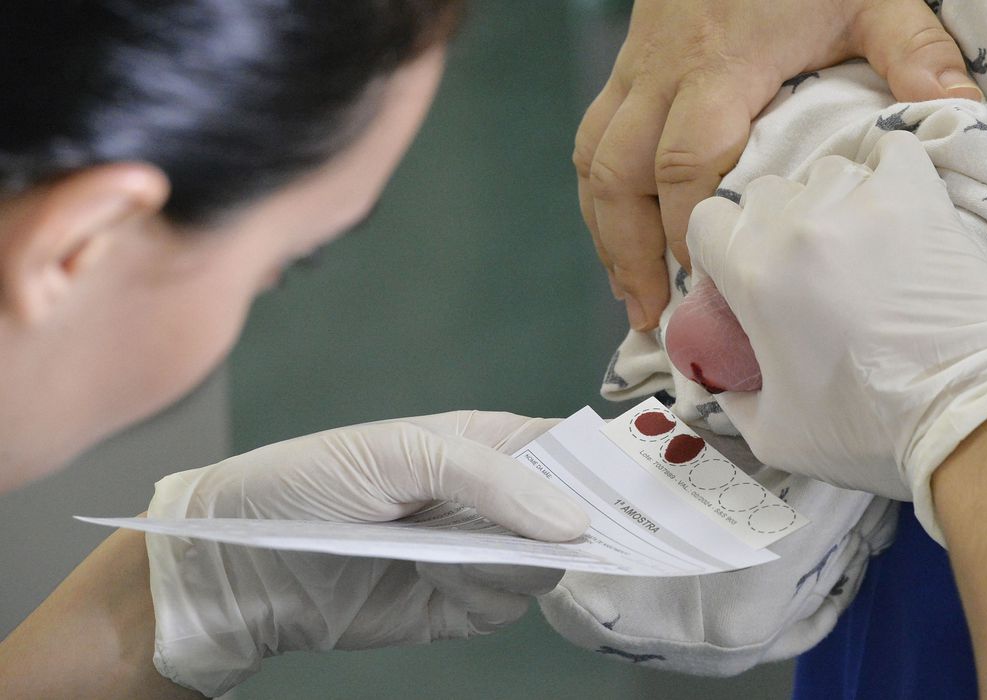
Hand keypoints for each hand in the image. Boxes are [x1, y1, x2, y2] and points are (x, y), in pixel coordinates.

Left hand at [145, 412, 588, 696]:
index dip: (605, 464)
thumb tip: (574, 520)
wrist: (244, 568)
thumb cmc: (311, 482)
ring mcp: (477, 553)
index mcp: (484, 443)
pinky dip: (484, 595)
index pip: (566, 448)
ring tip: (461, 551)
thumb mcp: (401, 453)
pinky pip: (505, 604)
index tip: (650, 483)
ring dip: (520, 561)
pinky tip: (438, 578)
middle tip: (602, 532)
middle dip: (585, 522)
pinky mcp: (459, 604)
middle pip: (570, 511)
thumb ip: (489, 478)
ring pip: (545, 563)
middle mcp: (490, 499)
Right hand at [576, 0, 980, 329]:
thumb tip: (957, 113)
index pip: (687, 161)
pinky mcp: (627, 66)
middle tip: (653, 313)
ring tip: (628, 292)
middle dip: (629, 251)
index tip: (707, 281)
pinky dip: (600, 195)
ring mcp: (636, 69)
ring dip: (605, 231)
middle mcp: (662, 72)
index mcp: (721, 65)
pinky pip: (594, 139)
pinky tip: (617, 234)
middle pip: (619, 174)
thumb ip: (913, 50)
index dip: (688, 228)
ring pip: (594, 159)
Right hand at [682, 132, 986, 540]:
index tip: (737, 280)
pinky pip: (892, 152)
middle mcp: (800, 224)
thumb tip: (723, 378)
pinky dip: (886, 172)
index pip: (706, 220)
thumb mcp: (772, 434)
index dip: (715, 250)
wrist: (970, 419)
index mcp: (754, 272)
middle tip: (798, 273)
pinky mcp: (922, 197)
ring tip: (852, 248)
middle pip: (763, 194)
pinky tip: (890, 207)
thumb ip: (732, 397)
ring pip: (823, 174)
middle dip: (768, 229)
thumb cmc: (866, 432)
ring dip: (826, 204)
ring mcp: (864, 202)